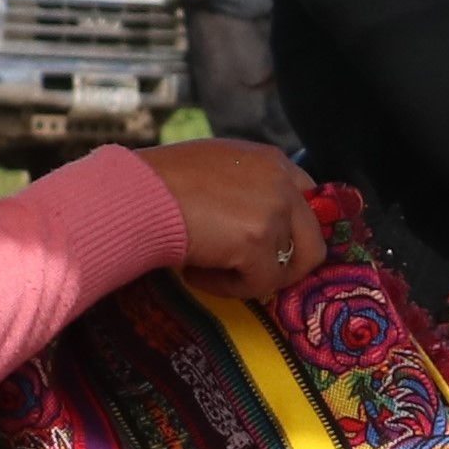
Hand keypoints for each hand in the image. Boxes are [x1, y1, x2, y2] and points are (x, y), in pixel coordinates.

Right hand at [150, 138, 322, 295]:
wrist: (136, 194)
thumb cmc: (160, 182)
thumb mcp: (216, 168)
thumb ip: (246, 187)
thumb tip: (258, 222)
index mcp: (272, 160)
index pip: (309, 200)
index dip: (293, 231)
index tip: (272, 249)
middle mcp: (281, 182)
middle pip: (312, 242)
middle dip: (285, 267)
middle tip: (250, 275)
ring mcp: (274, 211)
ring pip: (284, 268)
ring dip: (248, 277)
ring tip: (208, 270)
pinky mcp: (258, 241)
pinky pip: (258, 284)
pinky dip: (227, 287)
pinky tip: (196, 274)